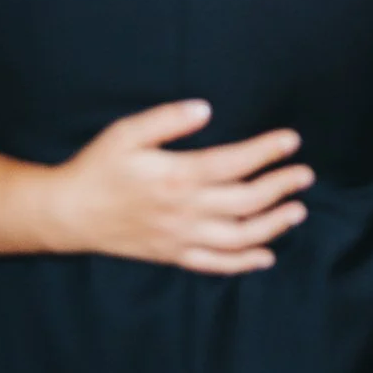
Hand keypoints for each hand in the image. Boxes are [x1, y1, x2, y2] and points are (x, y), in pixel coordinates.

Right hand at [41, 100, 313, 273]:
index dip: (267, 151)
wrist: (66, 214)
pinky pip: (215, 264)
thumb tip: (205, 108)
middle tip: (305, 174)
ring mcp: (180, 237)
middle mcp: (185, 210)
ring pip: (238, 237)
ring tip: (298, 210)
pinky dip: (243, 263)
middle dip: (281, 186)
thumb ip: (167, 120)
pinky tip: (266, 256)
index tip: (292, 140)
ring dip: (273, 225)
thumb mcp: (126, 133)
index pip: (235, 163)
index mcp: (177, 176)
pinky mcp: (172, 254)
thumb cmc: (97, 168)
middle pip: (246, 201)